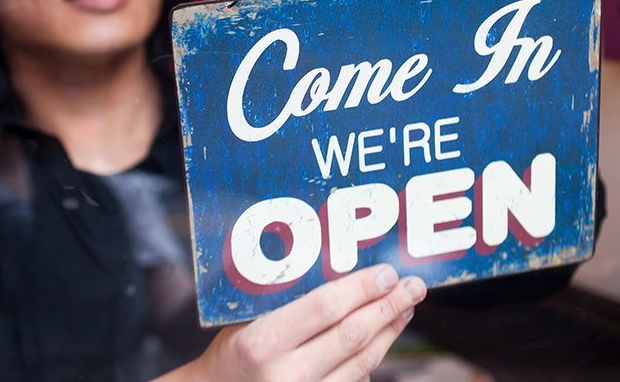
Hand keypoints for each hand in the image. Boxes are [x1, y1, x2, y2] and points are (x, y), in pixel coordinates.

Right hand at [159, 265, 425, 381]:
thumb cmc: (232, 352)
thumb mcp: (247, 319)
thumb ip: (288, 301)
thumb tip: (340, 273)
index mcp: (263, 342)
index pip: (325, 308)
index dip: (362, 289)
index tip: (388, 273)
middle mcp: (286, 376)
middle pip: (352, 335)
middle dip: (388, 307)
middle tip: (413, 287)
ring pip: (362, 362)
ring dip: (389, 332)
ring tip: (405, 308)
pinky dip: (373, 358)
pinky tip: (383, 337)